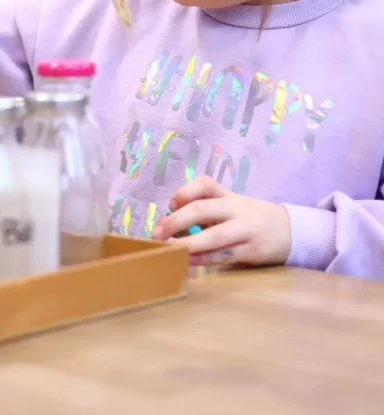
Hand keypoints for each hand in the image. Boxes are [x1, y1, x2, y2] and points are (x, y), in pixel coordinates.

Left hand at [151, 176, 291, 267]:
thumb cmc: (248, 217)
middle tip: (157, 233)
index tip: (170, 204)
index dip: (184, 192)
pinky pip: (224, 256)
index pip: (204, 184)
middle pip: (203, 209)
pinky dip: (204, 259)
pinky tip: (188, 262)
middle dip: (176, 221)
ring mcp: (245, 230)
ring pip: (214, 236)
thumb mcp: (230, 204)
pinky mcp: (251, 251)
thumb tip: (170, 221)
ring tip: (169, 250)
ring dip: (189, 244)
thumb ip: (205, 208)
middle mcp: (235, 209)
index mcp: (227, 195)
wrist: (290, 231)